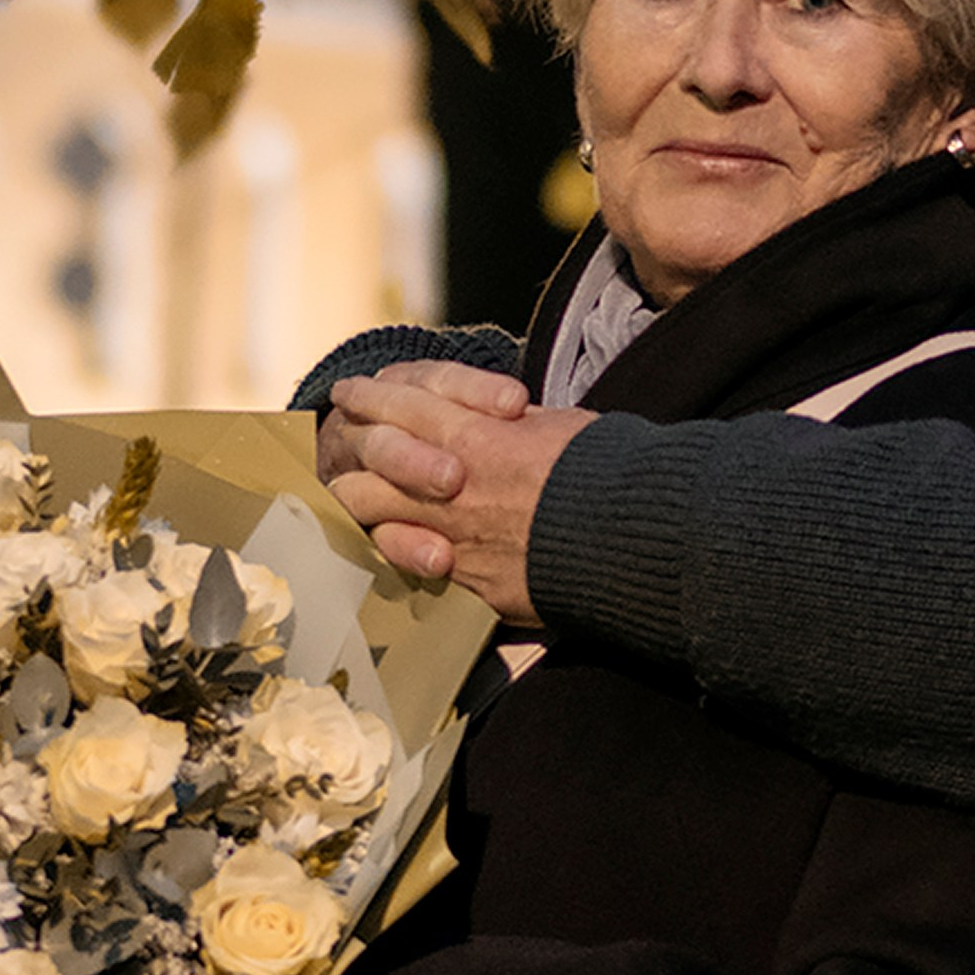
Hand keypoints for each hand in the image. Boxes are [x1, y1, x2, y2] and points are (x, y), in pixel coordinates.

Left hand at [322, 370, 596, 620]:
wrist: (632, 541)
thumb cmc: (605, 472)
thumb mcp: (557, 424)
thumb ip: (510, 424)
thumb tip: (492, 421)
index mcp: (472, 436)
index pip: (400, 405)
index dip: (370, 396)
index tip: (352, 392)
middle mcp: (449, 487)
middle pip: (369, 459)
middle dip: (350, 446)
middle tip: (342, 438)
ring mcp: (452, 537)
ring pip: (372, 516)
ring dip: (358, 502)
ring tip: (353, 494)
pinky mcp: (467, 583)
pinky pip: (407, 564)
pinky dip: (394, 549)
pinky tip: (392, 542)